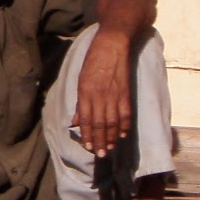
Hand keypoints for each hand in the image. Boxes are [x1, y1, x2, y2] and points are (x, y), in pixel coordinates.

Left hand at [72, 31, 132, 155]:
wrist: (112, 44)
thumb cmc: (93, 61)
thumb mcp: (80, 80)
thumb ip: (79, 102)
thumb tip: (74, 121)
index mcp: (85, 92)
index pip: (85, 120)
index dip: (87, 135)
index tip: (88, 147)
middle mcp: (99, 96)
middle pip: (99, 124)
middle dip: (100, 141)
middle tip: (101, 154)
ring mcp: (114, 94)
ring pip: (112, 122)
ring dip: (111, 137)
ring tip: (110, 149)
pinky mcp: (125, 92)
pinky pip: (125, 113)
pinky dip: (124, 125)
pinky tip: (123, 135)